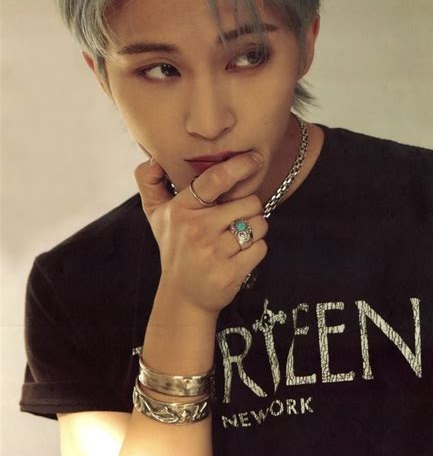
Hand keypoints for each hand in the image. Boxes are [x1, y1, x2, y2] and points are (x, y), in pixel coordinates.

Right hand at [134, 153, 268, 315]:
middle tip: (234, 219)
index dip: (239, 166)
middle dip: (249, 209)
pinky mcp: (230, 272)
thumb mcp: (156, 215)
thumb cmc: (174, 248)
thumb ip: (149, 183)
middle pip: (249, 202)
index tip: (255, 159)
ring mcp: (214, 252)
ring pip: (258, 225)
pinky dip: (255, 250)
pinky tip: (238, 255)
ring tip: (235, 237)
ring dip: (254, 230)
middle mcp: (197, 229)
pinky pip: (261, 248)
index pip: (215, 180)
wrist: (182, 295)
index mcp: (181, 209)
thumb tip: (152, 159)